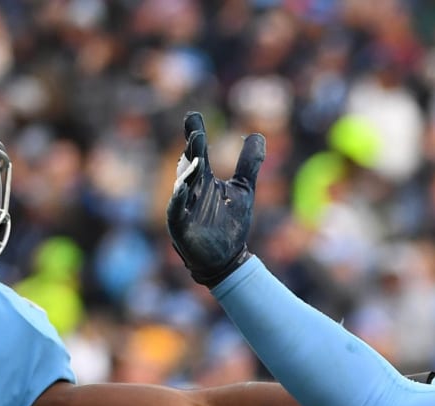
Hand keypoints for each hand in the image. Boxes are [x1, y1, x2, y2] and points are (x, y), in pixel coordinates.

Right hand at [166, 111, 264, 286]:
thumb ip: (248, 164)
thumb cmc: (231, 223)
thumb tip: (259, 135)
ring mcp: (184, 207)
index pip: (198, 152)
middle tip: (196, 133)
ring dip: (188, 173)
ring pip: (182, 186)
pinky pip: (176, 211)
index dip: (195, 134)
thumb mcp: (243, 189)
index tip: (194, 118)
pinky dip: (178, 201)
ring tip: (196, 159)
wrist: (227, 258)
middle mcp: (192, 189)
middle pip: (189, 165)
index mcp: (204, 178)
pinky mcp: (180, 227)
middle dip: (192, 151)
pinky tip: (184, 189)